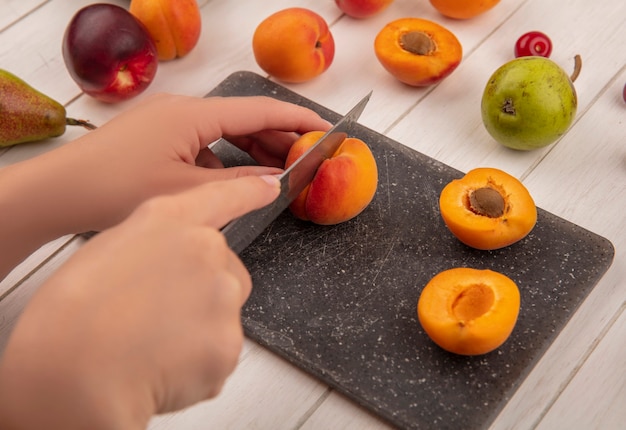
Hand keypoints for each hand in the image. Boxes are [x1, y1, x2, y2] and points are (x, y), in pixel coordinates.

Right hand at [0, 175, 279, 429]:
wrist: (75, 372)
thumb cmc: (74, 314)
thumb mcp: (109, 251)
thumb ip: (155, 243)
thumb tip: (172, 258)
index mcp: (170, 223)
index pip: (223, 196)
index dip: (250, 190)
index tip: (270, 186)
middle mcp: (206, 252)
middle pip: (226, 270)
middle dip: (203, 290)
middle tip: (159, 312)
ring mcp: (223, 298)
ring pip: (223, 312)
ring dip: (200, 326)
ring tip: (153, 342)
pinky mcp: (230, 343)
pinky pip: (220, 351)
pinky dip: (199, 361)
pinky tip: (164, 364)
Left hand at [53, 94, 330, 231]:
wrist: (58, 191)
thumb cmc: (115, 189)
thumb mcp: (186, 192)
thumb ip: (237, 187)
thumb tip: (275, 183)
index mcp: (193, 114)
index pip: (259, 110)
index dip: (296, 120)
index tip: (326, 129)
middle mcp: (182, 109)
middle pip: (243, 119)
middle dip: (277, 139)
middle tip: (307, 160)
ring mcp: (168, 122)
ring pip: (223, 132)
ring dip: (251, 150)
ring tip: (279, 171)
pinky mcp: (157, 137)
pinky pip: (202, 143)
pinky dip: (223, 160)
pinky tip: (233, 181)